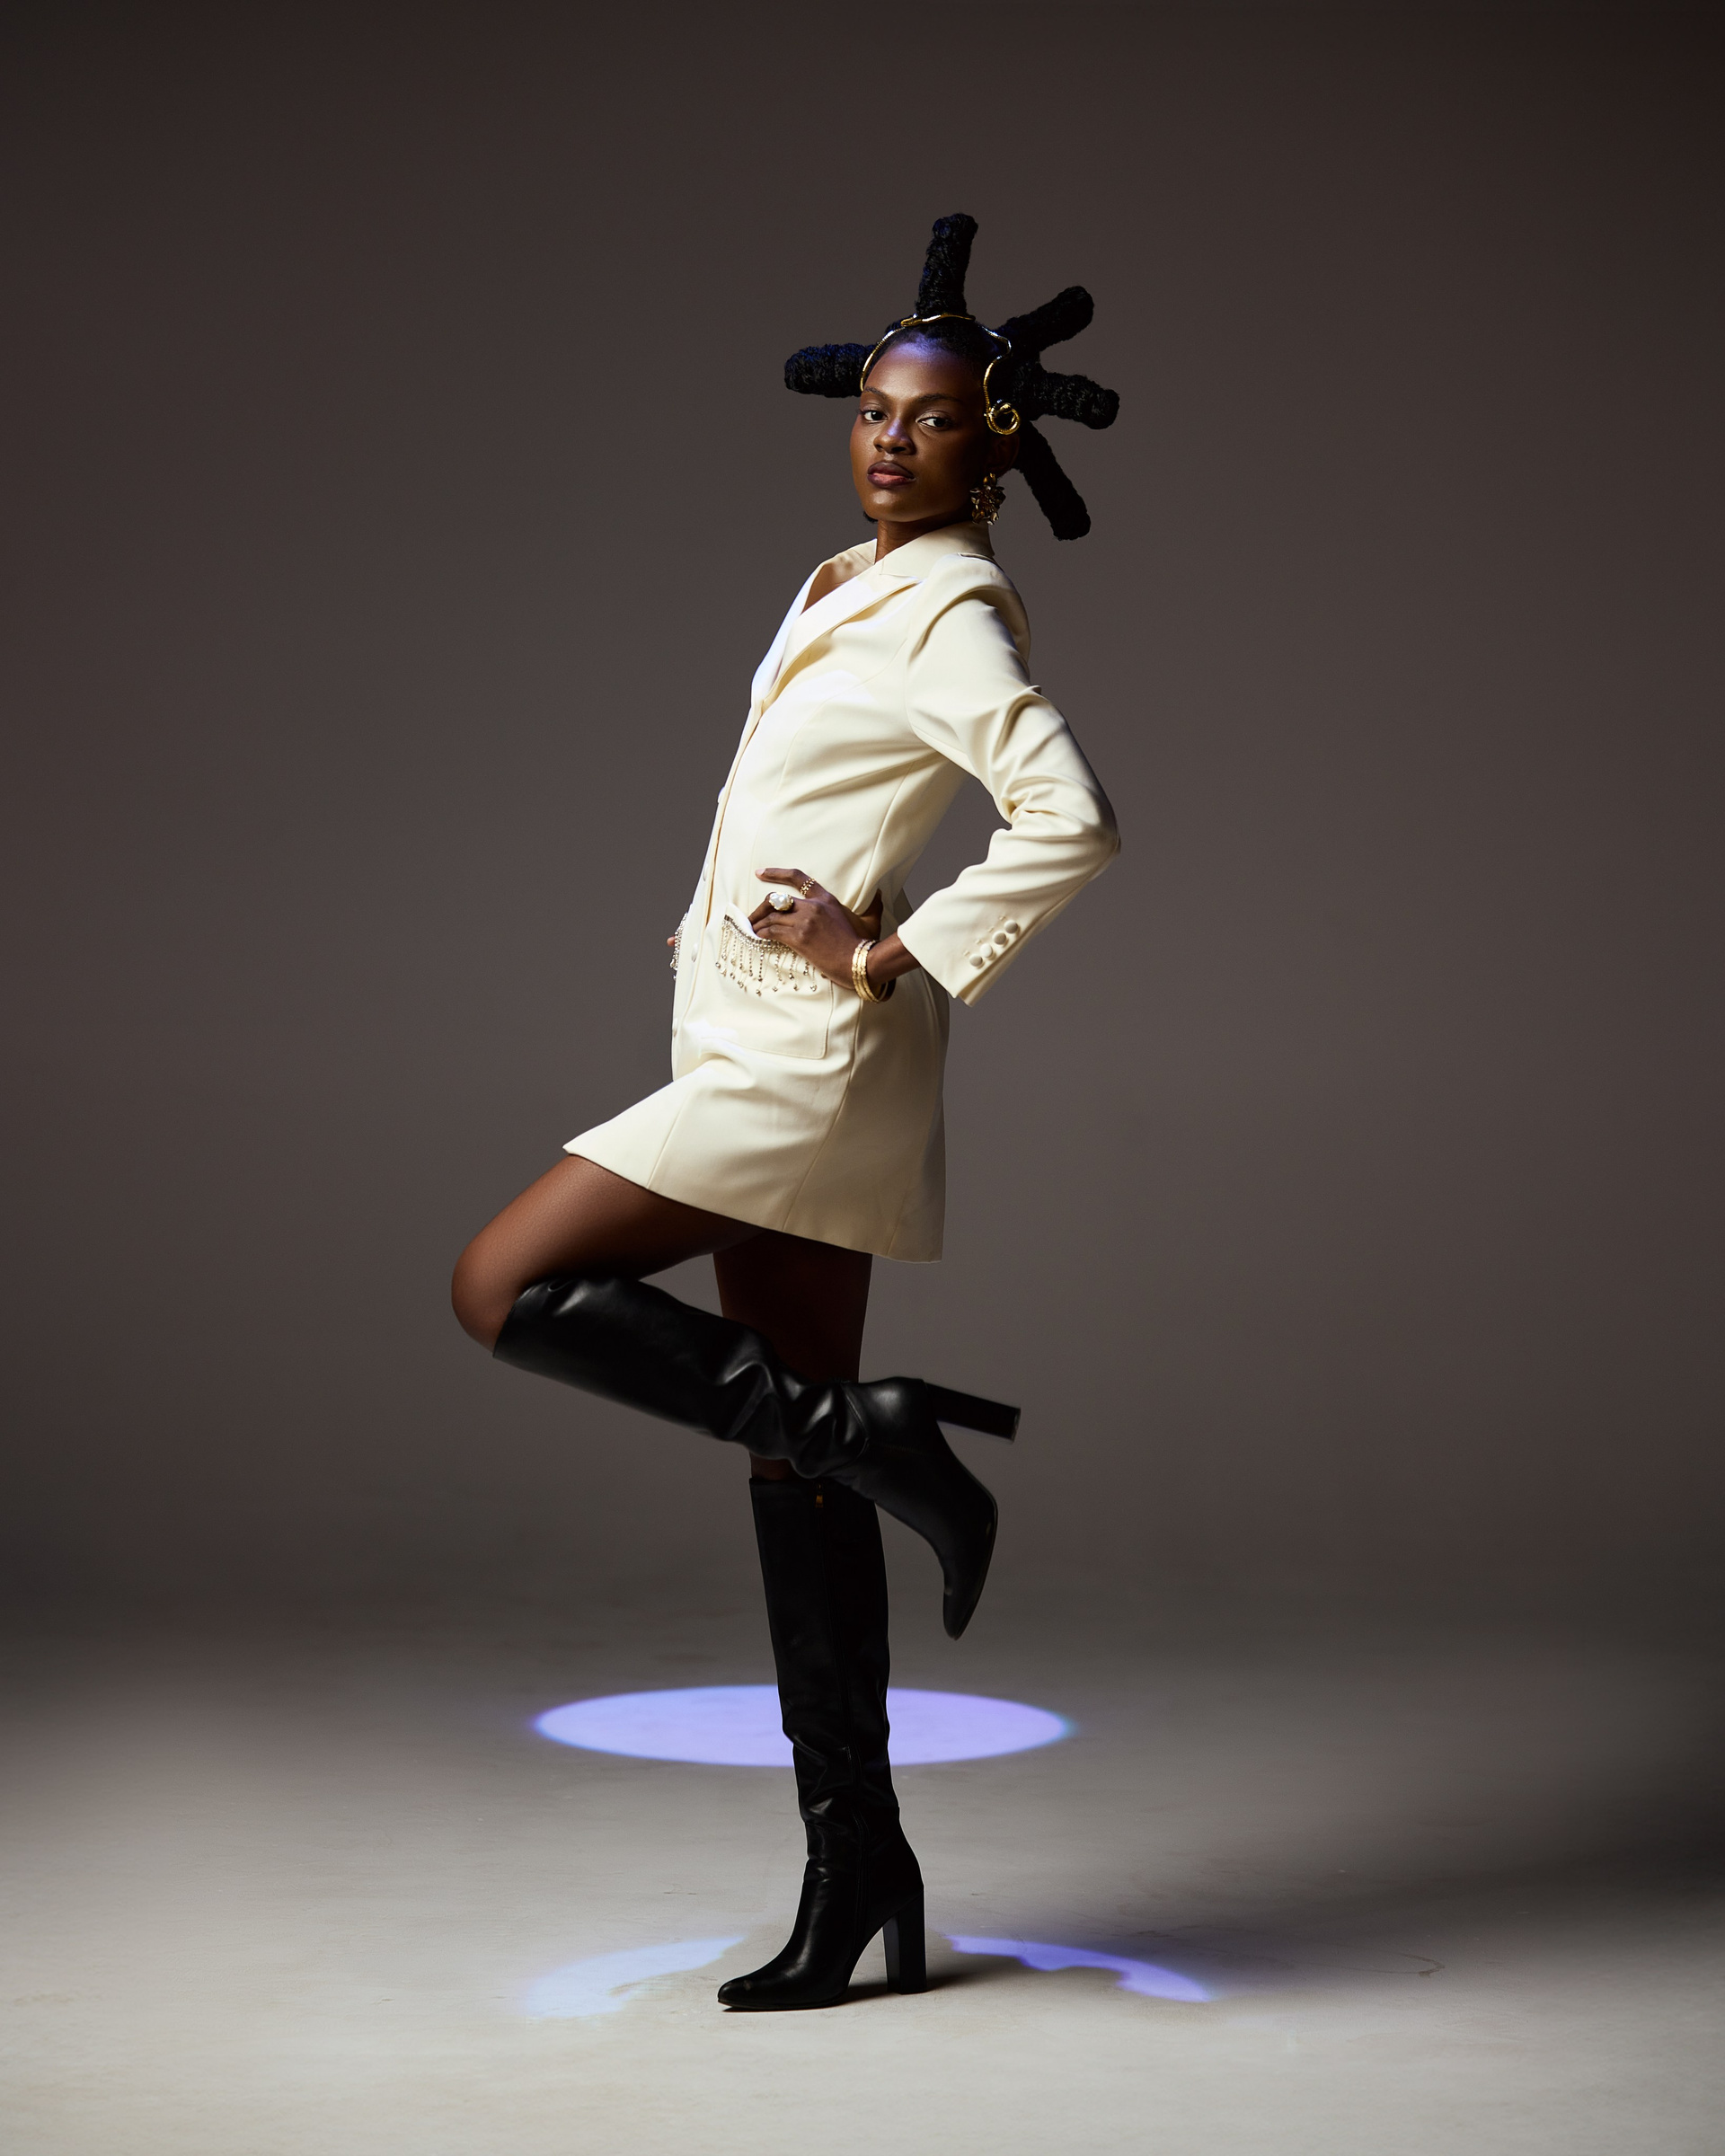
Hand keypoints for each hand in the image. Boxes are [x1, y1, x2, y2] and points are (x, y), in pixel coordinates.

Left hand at [749, 867, 880, 986]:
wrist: (860, 962)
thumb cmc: (866, 944)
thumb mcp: (871, 920)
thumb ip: (873, 904)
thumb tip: (880, 893)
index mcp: (827, 899)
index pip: (799, 878)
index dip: (776, 873)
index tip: (760, 872)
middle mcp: (813, 906)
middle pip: (776, 899)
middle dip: (761, 908)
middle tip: (753, 917)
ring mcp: (805, 921)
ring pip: (771, 917)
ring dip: (758, 924)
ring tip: (753, 930)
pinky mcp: (799, 938)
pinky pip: (772, 932)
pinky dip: (761, 934)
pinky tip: (757, 937)